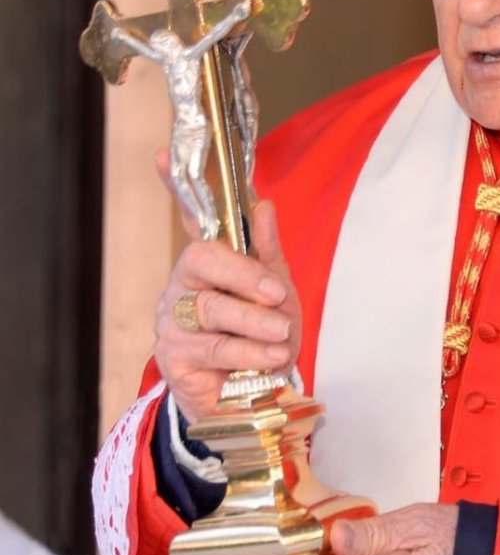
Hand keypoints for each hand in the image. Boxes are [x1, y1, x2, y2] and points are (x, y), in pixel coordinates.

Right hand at [153, 185, 301, 420]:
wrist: (257, 401)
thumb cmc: (265, 338)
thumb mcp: (279, 293)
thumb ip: (269, 253)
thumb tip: (264, 204)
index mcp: (208, 263)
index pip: (191, 216)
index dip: (176, 184)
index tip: (163, 153)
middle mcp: (183, 286)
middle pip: (202, 260)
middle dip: (246, 276)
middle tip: (278, 295)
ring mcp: (174, 322)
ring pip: (212, 308)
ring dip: (255, 323)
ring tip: (282, 336)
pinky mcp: (174, 359)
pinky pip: (213, 347)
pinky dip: (249, 352)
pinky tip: (270, 358)